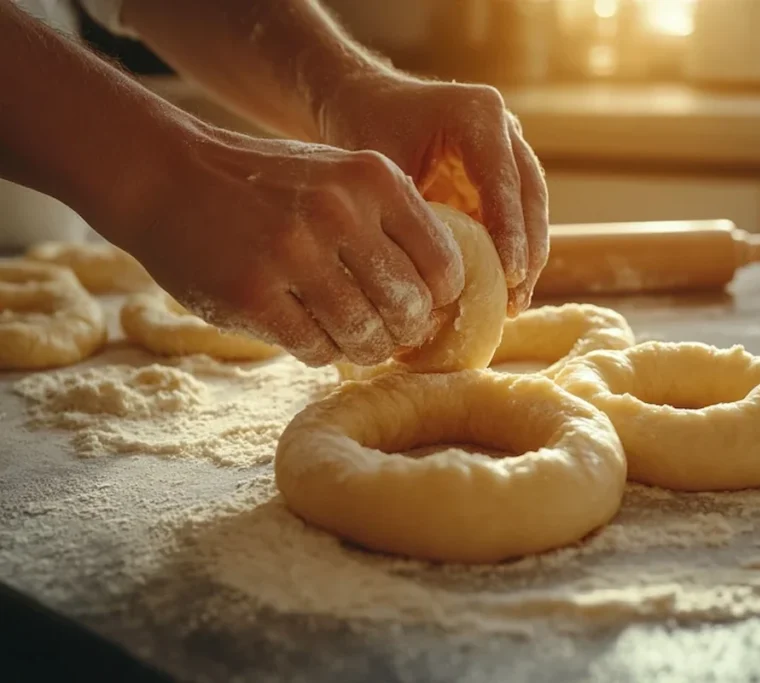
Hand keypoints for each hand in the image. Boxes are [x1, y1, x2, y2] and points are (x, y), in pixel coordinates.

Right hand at [122, 127, 463, 366]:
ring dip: (364, 348)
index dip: (438, 298)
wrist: (169, 176)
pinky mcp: (252, 295)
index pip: (443, 264)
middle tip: (387, 332)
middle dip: (403, 331)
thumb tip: (441, 297)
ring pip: (365, 336)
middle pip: (408, 307)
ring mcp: (292, 254)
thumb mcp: (340, 176)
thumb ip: (391, 221)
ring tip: (352, 339)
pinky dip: (322, 351)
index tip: (420, 306)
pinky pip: (315, 349)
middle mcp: (338, 212)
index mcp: (373, 179)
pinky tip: (310, 334)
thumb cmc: (269, 186)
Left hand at [317, 74, 548, 313]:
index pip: (503, 180)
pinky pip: (517, 214)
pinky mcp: (501, 172)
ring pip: (532, 206)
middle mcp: (503, 127)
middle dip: (528, 250)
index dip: (510, 230)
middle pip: (530, 195)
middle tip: (518, 297)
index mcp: (478, 114)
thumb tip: (431, 279)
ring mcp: (507, 148)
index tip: (510, 273)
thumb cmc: (365, 127)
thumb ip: (410, 212)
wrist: (361, 99)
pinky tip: (506, 288)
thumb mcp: (382, 167)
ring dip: (528, 255)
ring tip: (516, 302)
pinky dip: (514, 249)